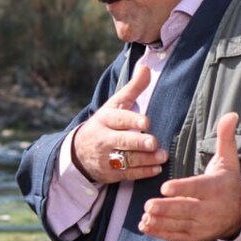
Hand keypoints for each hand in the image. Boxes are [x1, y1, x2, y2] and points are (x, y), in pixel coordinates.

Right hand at [71, 65, 167, 183]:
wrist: (79, 152)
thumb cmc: (105, 124)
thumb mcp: (115, 105)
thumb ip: (133, 88)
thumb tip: (147, 66)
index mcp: (105, 119)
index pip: (118, 119)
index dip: (132, 121)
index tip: (146, 122)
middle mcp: (104, 138)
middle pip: (121, 141)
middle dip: (138, 142)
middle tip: (153, 143)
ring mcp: (106, 157)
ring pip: (126, 159)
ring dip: (145, 159)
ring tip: (162, 156)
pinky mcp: (110, 173)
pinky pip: (127, 174)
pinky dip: (142, 172)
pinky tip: (156, 168)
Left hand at [139, 112, 240, 240]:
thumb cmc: (228, 182)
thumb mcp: (229, 160)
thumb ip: (225, 138)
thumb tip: (231, 114)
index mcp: (217, 188)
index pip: (198, 188)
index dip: (182, 188)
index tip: (164, 187)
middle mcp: (212, 209)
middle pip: (187, 209)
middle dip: (167, 208)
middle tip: (148, 205)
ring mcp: (204, 225)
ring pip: (181, 225)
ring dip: (161, 222)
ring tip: (145, 217)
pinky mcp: (197, 237)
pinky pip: (178, 237)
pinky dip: (162, 234)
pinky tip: (146, 227)